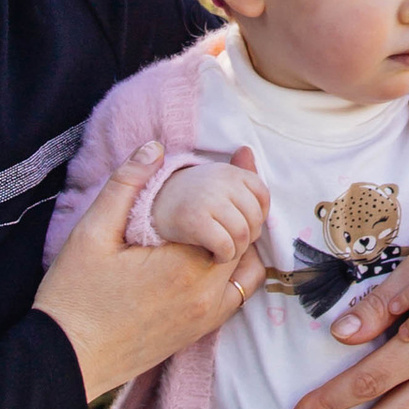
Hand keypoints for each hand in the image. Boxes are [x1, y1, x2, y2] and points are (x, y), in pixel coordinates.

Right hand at [36, 143, 262, 399]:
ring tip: (225, 215)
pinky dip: (233, 271)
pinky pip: (234, 297)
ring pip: (248, 272)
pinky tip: (212, 250)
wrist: (65, 359)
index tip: (239, 157)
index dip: (241, 184)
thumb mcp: (92, 233)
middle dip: (244, 208)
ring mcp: (205, 319)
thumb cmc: (74, 296)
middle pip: (248, 241)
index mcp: (186, 267)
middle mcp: (206, 296)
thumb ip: (126, 186)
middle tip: (235, 178)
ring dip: (242, 242)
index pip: (239, 217)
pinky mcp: (196, 334)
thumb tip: (155, 148)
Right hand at [153, 147, 268, 264]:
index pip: (262, 194)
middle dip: (248, 237)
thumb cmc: (185, 199)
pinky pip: (226, 246)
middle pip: (254, 218)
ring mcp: (208, 200)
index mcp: (228, 171)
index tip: (243, 224)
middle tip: (232, 242)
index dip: (258, 215)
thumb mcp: (210, 178)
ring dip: (237, 250)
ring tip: (224, 251)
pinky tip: (213, 256)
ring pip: (242, 234)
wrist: (146, 208)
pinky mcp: (196, 221)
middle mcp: (221, 182)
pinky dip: (224, 256)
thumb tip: (247, 151)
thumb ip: (234, 170)